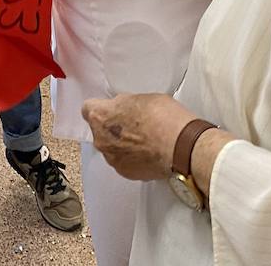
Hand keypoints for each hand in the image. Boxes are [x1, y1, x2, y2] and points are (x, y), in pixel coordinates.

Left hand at [82, 93, 196, 181]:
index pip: (88, 108)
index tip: (111, 109)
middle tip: (132, 124)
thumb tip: (122, 109)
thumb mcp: (141, 98)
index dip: (101, 108)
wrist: (182, 147)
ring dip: (121, 145)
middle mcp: (101, 139)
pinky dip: (132, 158)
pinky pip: (123, 162)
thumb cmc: (163, 117)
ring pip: (111, 148)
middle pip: (99, 130)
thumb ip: (124, 104)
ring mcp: (112, 159)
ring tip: (143, 141)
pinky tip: (147, 153)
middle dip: (112, 128)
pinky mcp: (125, 173)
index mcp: (100, 116)